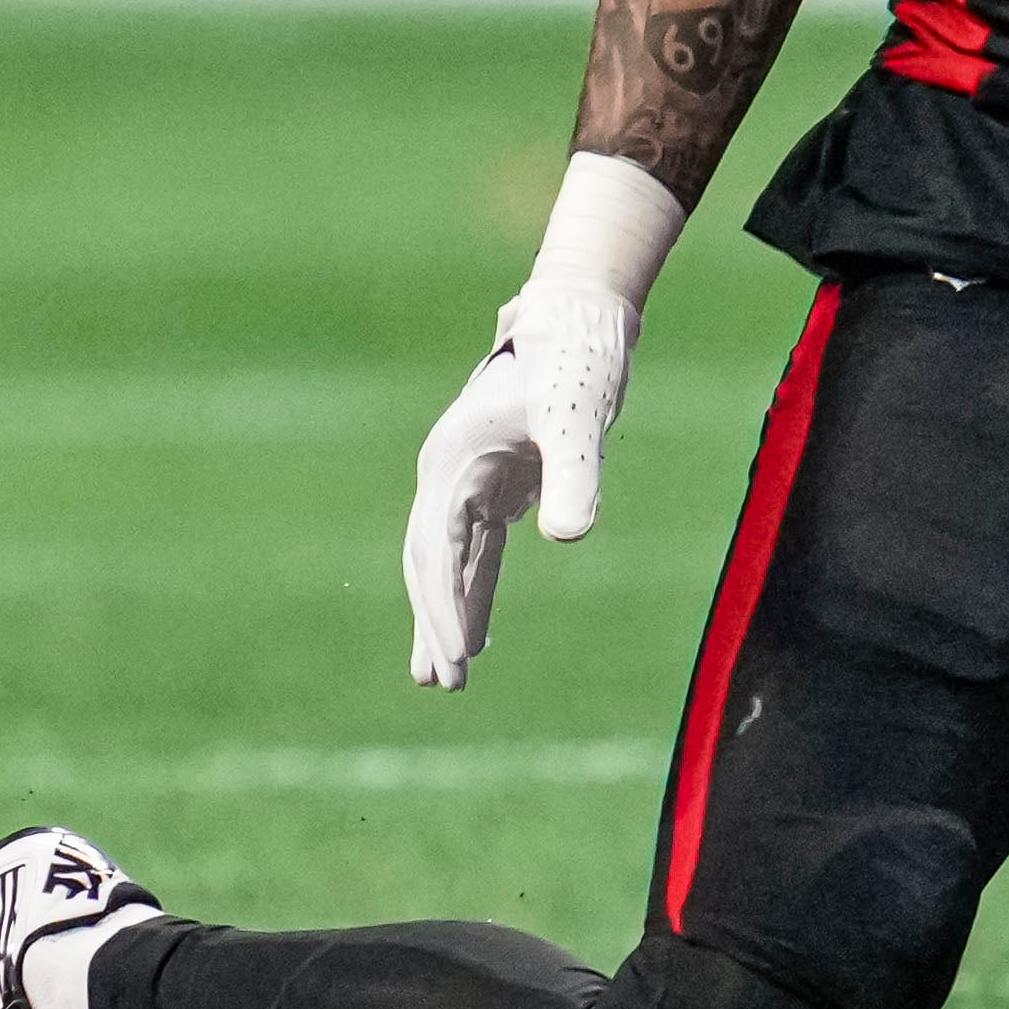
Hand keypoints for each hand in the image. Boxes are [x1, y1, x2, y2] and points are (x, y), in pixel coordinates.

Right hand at [401, 275, 636, 688]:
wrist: (579, 323)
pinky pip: (475, 552)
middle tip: (443, 684)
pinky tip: (478, 635)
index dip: (441, 605)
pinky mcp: (497, 487)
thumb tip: (567, 539)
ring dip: (446, 616)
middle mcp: (451, 475)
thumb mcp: (577, 420)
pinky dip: (472, 592)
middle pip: (429, 562)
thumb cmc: (575, 364)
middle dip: (435, 623)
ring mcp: (470, 482)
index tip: (453, 656)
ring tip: (443, 679)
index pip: (436, 549)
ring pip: (447, 562)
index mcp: (452, 463)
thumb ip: (574, 474)